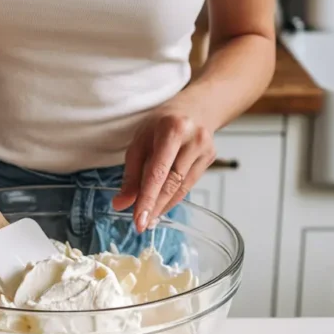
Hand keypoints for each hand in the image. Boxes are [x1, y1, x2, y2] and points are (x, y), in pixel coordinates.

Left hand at [112, 106, 215, 232]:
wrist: (195, 108)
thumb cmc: (163, 123)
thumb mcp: (140, 140)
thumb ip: (131, 173)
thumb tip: (122, 203)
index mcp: (172, 130)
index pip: (158, 172)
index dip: (147, 198)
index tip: (138, 219)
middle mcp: (193, 139)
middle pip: (172, 183)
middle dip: (154, 206)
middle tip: (140, 224)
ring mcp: (206, 150)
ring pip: (182, 188)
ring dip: (163, 206)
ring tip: (148, 219)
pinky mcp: (211, 160)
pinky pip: (189, 186)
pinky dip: (173, 199)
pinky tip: (162, 207)